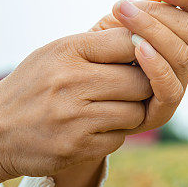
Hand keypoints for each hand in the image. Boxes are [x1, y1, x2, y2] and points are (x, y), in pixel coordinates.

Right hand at [0, 28, 150, 182]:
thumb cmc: (36, 86)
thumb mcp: (57, 54)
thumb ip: (101, 44)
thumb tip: (151, 39)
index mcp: (68, 51)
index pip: (129, 42)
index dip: (144, 50)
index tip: (141, 58)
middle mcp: (70, 82)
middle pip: (140, 81)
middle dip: (143, 86)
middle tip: (130, 89)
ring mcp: (73, 117)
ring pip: (135, 112)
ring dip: (130, 113)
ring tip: (111, 108)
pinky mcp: (76, 146)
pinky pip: (120, 138)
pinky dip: (114, 134)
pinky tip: (94, 128)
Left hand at [91, 0, 187, 133]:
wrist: (77, 92)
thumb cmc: (97, 53)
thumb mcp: (116, 24)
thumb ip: (140, 8)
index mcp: (179, 35)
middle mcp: (185, 58)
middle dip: (157, 14)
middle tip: (122, 7)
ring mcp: (178, 83)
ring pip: (181, 55)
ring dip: (152, 33)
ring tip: (123, 20)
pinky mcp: (164, 110)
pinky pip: (171, 87)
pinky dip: (157, 66)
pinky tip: (138, 50)